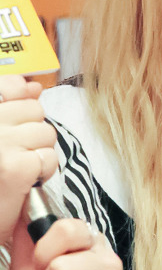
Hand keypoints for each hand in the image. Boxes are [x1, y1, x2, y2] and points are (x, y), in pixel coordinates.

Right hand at [0, 75, 57, 245]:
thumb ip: (11, 107)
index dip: (21, 100)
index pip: (11, 86)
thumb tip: (33, 86)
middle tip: (16, 156)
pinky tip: (25, 183)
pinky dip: (43, 173)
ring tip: (19, 171)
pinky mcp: (14, 167)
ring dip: (40, 154)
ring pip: (47, 135)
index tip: (16, 122)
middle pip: (35, 112)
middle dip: (33, 135)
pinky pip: (48, 158)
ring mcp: (0, 144)